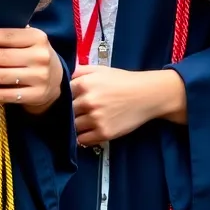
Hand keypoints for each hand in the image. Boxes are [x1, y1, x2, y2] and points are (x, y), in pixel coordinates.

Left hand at [0, 26, 62, 114]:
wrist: (55, 79)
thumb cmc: (33, 54)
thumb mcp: (29, 40)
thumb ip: (10, 35)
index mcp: (38, 37)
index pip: (8, 36)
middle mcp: (40, 57)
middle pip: (2, 57)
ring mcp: (39, 78)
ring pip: (1, 77)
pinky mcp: (34, 95)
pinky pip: (4, 95)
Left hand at [70, 66, 186, 146]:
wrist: (146, 95)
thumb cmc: (123, 80)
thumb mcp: (101, 69)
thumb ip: (81, 70)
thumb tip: (66, 77)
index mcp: (85, 83)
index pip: (63, 95)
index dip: (65, 98)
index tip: (67, 101)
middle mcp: (88, 101)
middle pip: (67, 112)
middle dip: (70, 112)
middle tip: (75, 113)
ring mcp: (95, 119)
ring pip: (73, 127)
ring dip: (76, 125)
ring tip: (83, 122)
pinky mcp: (104, 133)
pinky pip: (83, 140)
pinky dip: (83, 137)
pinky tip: (88, 130)